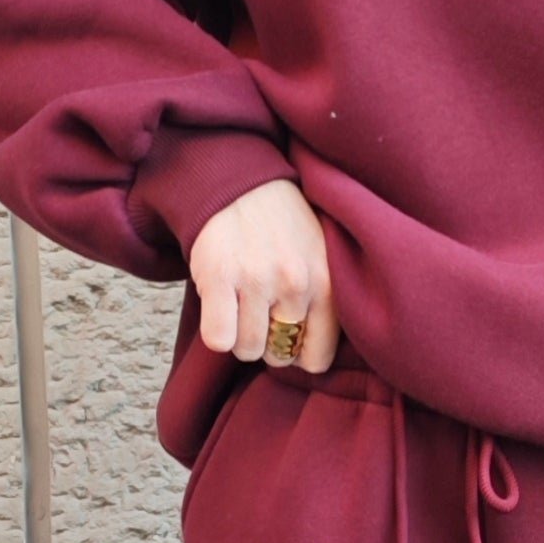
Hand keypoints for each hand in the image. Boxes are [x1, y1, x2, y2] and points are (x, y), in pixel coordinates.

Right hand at [189, 179, 339, 369]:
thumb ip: (324, 301)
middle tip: (260, 316)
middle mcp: (295, 284)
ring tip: (240, 308)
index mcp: (326, 283)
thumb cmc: (283, 227)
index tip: (288, 339)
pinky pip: (218, 339)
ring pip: (246, 349)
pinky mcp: (219, 278)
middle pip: (278, 355)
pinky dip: (217, 333)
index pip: (317, 357)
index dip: (298, 355)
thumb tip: (312, 356)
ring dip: (239, 338)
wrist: (241, 184)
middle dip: (267, 344)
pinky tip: (221, 309)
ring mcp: (256, 281)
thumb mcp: (321, 258)